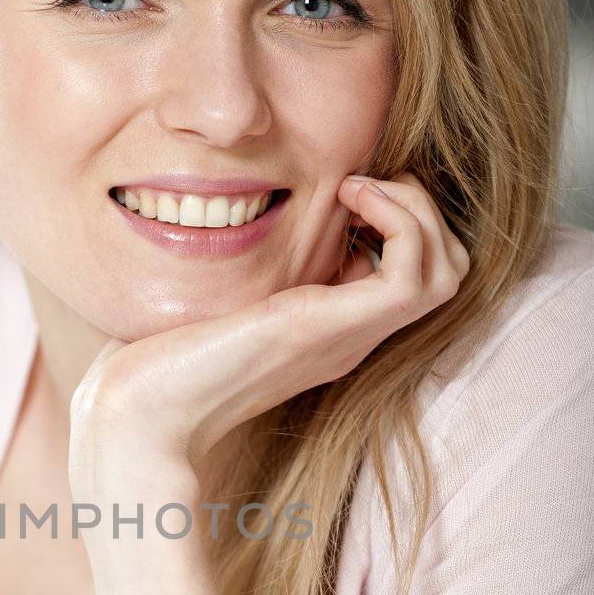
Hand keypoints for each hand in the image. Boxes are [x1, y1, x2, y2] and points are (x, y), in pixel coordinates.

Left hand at [68, 171, 469, 491]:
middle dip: (421, 209)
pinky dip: (399, 222)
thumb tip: (230, 212)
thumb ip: (246, 269)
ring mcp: (349, 334)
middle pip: (447, 271)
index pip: (412, 275)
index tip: (342, 192)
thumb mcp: (219, 299)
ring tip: (357, 187)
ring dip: (416, 210)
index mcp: (330, 330)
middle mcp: (350, 335)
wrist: (146, 410)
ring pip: (448, 270)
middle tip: (360, 184)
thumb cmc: (162, 359)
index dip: (395, 221)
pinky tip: (348, 198)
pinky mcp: (335, 326)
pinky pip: (415, 273)